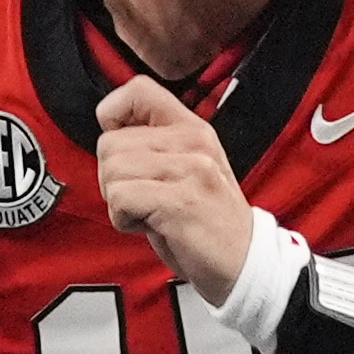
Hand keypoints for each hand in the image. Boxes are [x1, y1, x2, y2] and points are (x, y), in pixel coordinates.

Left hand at [92, 75, 254, 304]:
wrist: (244, 264)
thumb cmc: (206, 222)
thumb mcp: (187, 169)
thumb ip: (154, 146)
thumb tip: (109, 129)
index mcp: (193, 129)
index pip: (139, 90)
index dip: (114, 114)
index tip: (123, 147)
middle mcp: (193, 142)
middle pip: (110, 142)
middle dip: (112, 178)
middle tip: (143, 198)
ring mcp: (190, 170)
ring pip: (111, 170)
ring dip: (118, 201)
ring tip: (150, 213)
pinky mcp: (180, 201)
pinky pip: (121, 198)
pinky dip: (124, 220)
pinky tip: (151, 226)